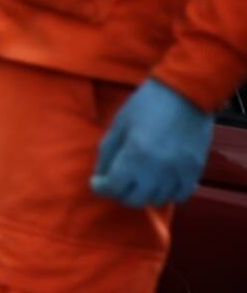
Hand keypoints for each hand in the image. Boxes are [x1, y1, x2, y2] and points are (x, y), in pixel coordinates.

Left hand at [91, 79, 214, 207]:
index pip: (113, 188)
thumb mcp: (118, 126)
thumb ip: (107, 154)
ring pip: (156, 200)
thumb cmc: (146, 105)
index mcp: (134, 156)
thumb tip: (100, 177)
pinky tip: (160, 182)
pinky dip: (167, 193)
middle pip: (133, 199)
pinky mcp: (195, 171)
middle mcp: (157, 170)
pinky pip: (180, 195)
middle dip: (120, 191)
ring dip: (143, 193)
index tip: (98, 181)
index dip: (101, 187)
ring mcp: (178, 173)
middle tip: (117, 180)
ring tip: (139, 179)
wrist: (186, 93)